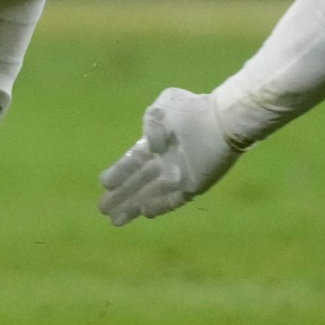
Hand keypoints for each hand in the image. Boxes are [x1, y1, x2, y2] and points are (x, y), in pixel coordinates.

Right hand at [97, 87, 244, 225]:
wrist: (223, 121)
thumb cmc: (193, 110)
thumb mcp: (165, 104)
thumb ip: (151, 123)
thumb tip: (151, 145)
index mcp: (157, 142)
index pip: (132, 161)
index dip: (118, 172)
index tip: (103, 183)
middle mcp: (165, 161)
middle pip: (137, 183)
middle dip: (120, 196)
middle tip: (102, 209)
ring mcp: (179, 175)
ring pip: (149, 194)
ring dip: (133, 206)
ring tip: (115, 220)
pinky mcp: (194, 185)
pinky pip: (172, 200)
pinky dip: (158, 206)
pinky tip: (143, 213)